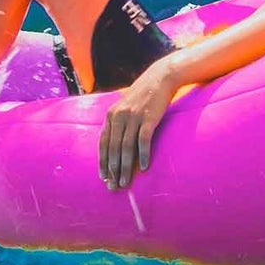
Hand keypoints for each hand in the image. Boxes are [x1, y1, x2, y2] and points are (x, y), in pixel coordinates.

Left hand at [99, 61, 177, 188]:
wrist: (161, 78)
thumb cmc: (144, 95)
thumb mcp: (125, 107)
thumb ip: (119, 123)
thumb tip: (116, 145)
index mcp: (111, 115)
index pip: (104, 143)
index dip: (103, 161)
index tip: (104, 177)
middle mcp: (119, 116)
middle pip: (114, 148)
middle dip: (113, 170)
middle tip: (114, 186)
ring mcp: (134, 117)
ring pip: (126, 147)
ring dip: (125, 167)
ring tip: (126, 182)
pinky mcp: (149, 118)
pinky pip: (144, 140)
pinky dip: (143, 154)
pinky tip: (144, 167)